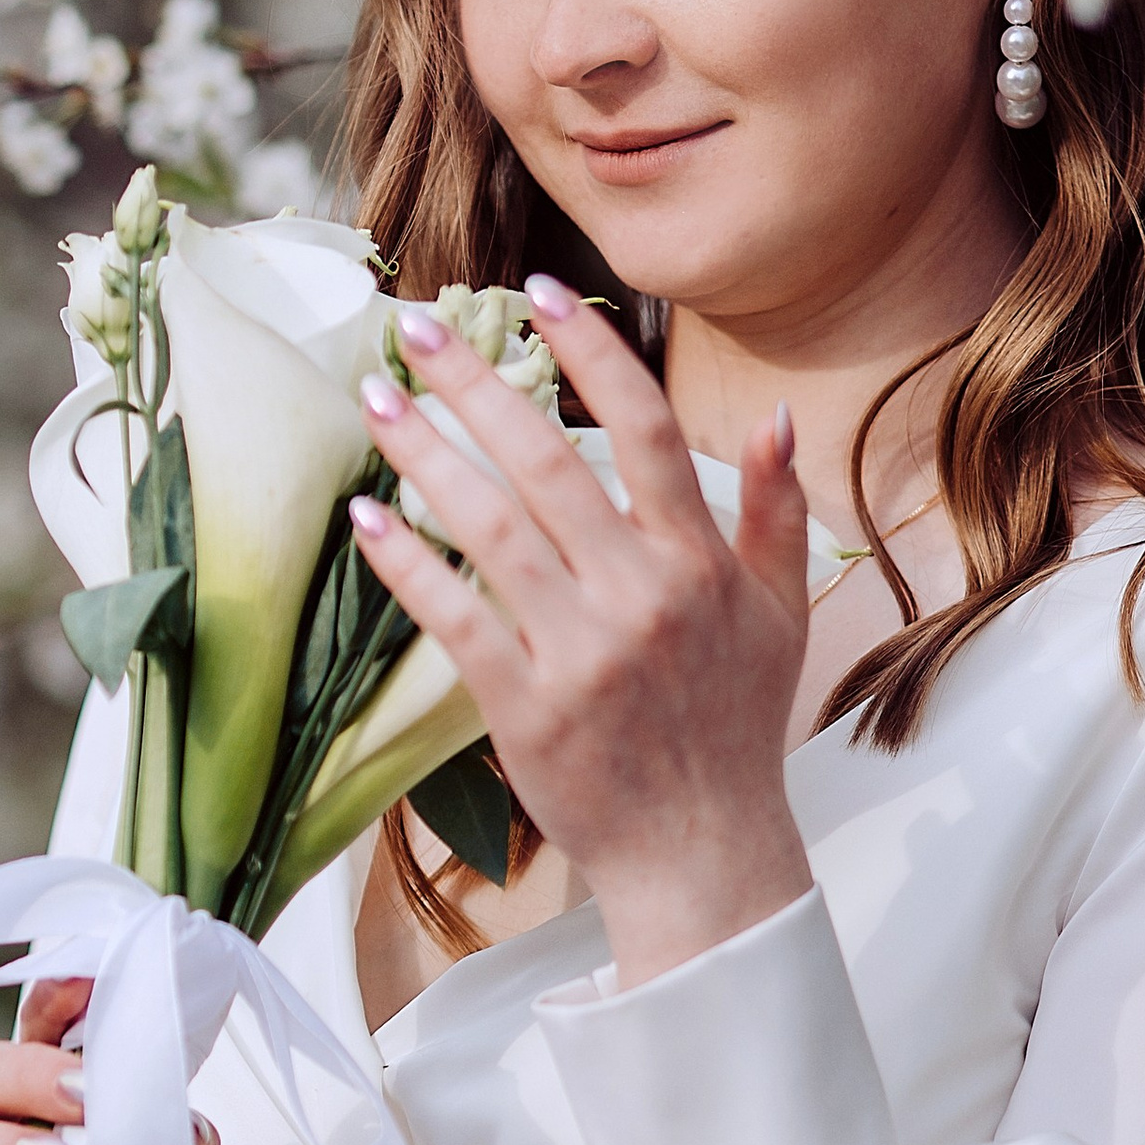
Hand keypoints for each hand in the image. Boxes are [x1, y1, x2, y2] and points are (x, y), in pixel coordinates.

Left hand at [348, 280, 811, 994]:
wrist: (703, 853)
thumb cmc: (733, 728)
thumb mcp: (778, 615)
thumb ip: (774, 512)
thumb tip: (774, 417)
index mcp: (700, 563)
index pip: (648, 430)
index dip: (593, 352)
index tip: (541, 290)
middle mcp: (643, 595)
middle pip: (550, 463)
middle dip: (478, 383)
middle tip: (415, 324)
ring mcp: (582, 651)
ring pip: (491, 528)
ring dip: (425, 456)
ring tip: (375, 398)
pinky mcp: (526, 706)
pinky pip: (455, 617)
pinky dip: (408, 565)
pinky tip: (366, 517)